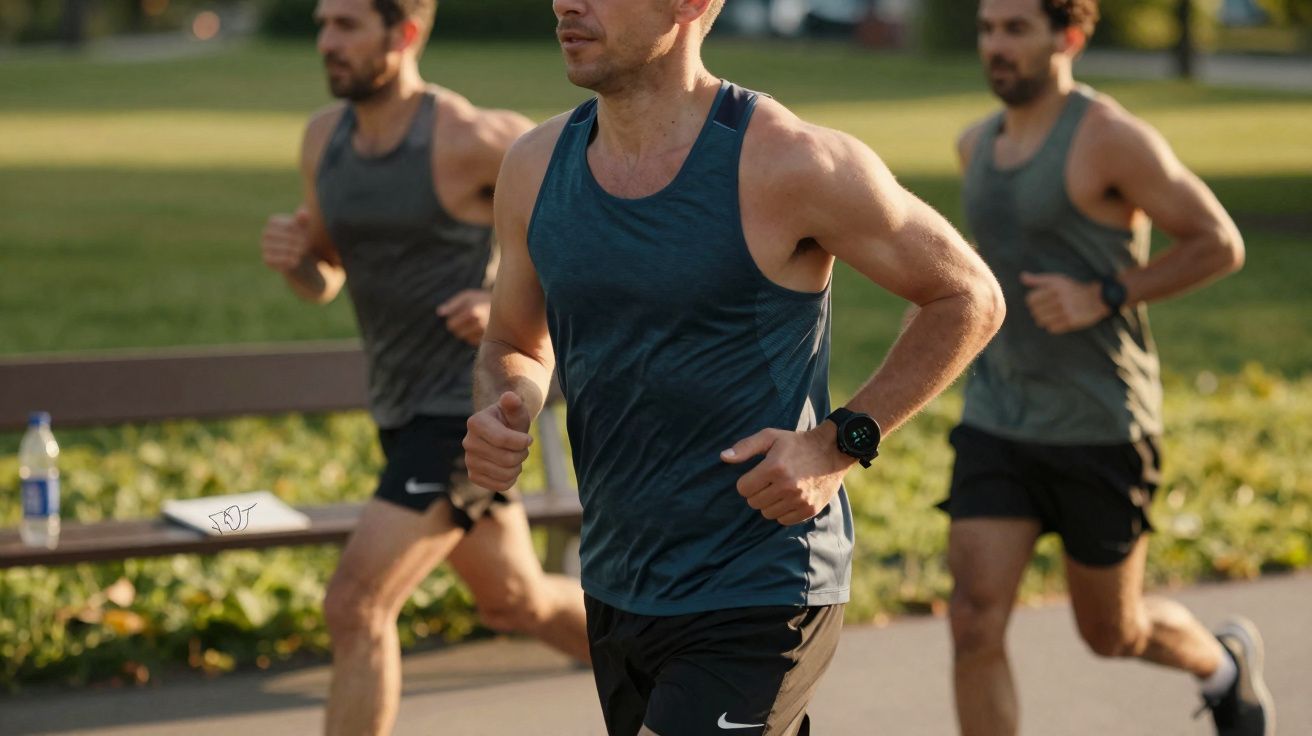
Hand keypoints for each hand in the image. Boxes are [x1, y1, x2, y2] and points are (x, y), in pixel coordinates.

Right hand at [261, 207, 312, 273]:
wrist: (299, 258)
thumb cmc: (301, 239)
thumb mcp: (304, 229)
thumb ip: (304, 221)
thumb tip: (303, 213)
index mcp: (273, 222)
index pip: (287, 225)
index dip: (297, 230)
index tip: (305, 233)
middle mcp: (266, 233)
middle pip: (283, 236)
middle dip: (296, 240)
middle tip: (306, 244)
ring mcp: (264, 246)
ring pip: (279, 248)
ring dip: (293, 250)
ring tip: (302, 252)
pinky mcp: (266, 259)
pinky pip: (275, 259)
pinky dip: (287, 260)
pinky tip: (296, 260)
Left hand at [437, 289, 492, 345]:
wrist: (507, 306)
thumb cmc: (483, 299)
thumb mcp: (468, 296)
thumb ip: (453, 304)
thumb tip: (439, 312)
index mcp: (472, 312)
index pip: (451, 325)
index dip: (452, 320)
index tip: (458, 315)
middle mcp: (479, 324)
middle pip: (458, 333)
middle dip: (459, 327)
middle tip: (466, 319)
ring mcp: (486, 333)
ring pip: (466, 339)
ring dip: (466, 332)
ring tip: (475, 322)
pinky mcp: (490, 340)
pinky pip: (474, 342)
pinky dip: (474, 337)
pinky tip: (480, 328)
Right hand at [463, 392, 532, 491]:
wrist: (501, 434)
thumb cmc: (510, 421)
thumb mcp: (515, 411)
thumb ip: (514, 404)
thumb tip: (510, 397)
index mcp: (475, 423)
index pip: (503, 439)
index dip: (522, 442)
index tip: (528, 439)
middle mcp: (468, 442)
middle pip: (505, 459)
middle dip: (522, 454)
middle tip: (522, 448)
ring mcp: (469, 461)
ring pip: (504, 473)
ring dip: (518, 467)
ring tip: (516, 457)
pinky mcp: (474, 476)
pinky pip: (500, 485)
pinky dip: (511, 479)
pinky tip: (509, 468)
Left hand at [721, 424, 852, 525]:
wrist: (832, 451)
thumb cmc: (796, 443)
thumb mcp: (770, 437)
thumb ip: (745, 447)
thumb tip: (723, 457)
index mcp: (774, 467)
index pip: (743, 488)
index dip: (747, 481)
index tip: (757, 475)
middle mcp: (787, 486)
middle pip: (753, 502)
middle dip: (757, 492)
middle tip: (769, 481)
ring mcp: (799, 500)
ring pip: (767, 513)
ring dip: (769, 503)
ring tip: (780, 488)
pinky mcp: (809, 510)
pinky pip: (783, 520)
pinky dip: (783, 511)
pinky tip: (790, 497)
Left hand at [1019, 271, 1108, 334]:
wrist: (1097, 299)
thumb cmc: (1073, 288)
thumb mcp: (1057, 280)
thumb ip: (1038, 279)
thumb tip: (1022, 277)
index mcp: (1055, 287)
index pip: (1030, 299)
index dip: (1032, 301)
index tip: (1037, 301)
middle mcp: (1061, 298)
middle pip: (1035, 311)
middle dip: (1037, 311)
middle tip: (1044, 310)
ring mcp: (1067, 311)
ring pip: (1042, 321)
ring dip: (1043, 320)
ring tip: (1050, 315)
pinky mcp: (1072, 321)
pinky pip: (1052, 328)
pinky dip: (1052, 326)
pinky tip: (1057, 321)